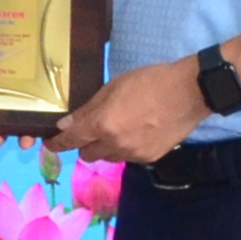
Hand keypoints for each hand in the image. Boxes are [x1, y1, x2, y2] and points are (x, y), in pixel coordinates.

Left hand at [47, 57, 206, 163]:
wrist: (189, 92)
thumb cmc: (149, 81)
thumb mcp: (113, 86)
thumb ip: (88, 109)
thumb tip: (66, 125)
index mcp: (102, 124)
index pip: (71, 140)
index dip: (57, 144)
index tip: (50, 144)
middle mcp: (115, 144)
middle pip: (87, 155)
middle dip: (85, 144)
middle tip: (92, 129)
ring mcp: (133, 154)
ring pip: (108, 157)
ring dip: (106, 147)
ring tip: (119, 128)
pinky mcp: (149, 158)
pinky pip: (127, 157)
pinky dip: (125, 148)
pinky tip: (136, 132)